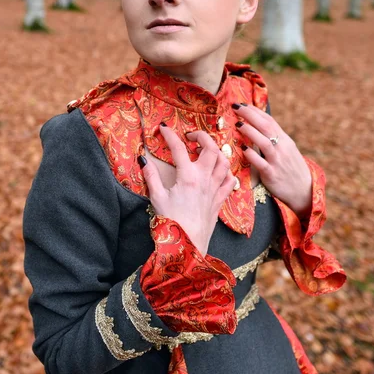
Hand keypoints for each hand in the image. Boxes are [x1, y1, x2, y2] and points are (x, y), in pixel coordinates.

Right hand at [139, 125, 236, 255]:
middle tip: (190, 137)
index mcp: (187, 176)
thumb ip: (151, 176)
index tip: (163, 128)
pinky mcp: (220, 199)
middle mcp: (204, 179)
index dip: (170, 135)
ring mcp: (215, 188)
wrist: (188, 245)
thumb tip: (143, 160)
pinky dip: (227, 171)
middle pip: (210, 148)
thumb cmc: (171, 222)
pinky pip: (230, 180)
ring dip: (216, 151)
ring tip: (205, 150)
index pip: (178, 148)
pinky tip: (219, 170)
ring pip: (224, 161)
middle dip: (202, 136)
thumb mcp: (156, 198)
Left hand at [233, 103, 311, 217]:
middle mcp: (282, 148)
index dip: (255, 111)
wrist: (304, 191)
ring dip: (250, 132)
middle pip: (266, 127)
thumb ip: (273, 138)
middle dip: (250, 115)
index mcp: (284, 140)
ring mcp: (277, 161)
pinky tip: (243, 149)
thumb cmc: (290, 168)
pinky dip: (252, 156)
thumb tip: (257, 124)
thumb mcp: (286, 150)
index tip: (241, 104)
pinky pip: (261, 164)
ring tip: (238, 124)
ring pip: (264, 143)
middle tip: (235, 107)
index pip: (269, 121)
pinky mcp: (272, 175)